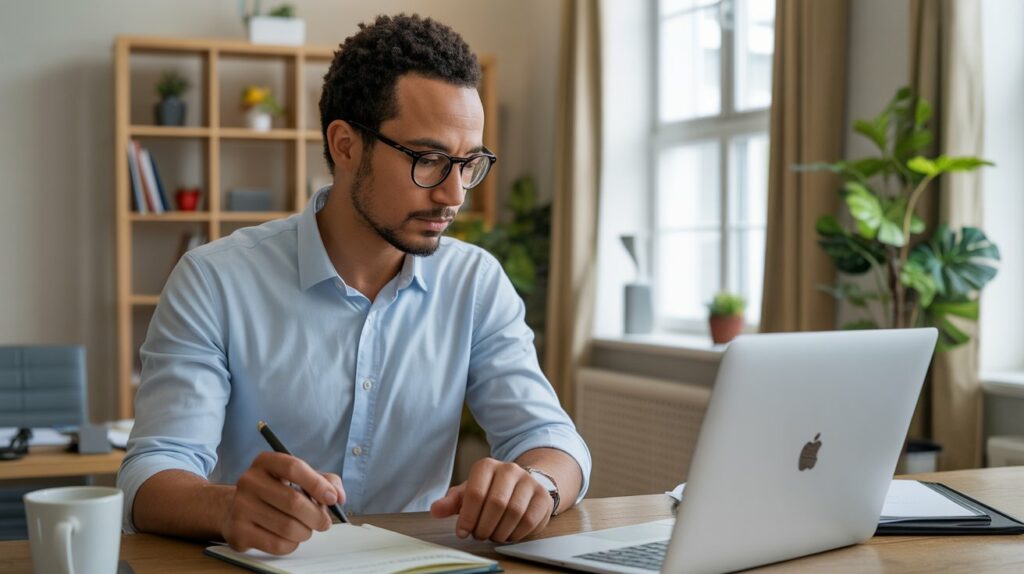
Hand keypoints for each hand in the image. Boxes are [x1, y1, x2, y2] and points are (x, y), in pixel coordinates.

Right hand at [222, 452, 344, 554]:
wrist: (238, 509)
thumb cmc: (277, 492)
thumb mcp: (299, 478)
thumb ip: (325, 482)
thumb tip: (338, 496)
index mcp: (266, 462)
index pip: (294, 468)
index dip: (317, 484)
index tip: (332, 499)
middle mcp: (249, 481)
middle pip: (293, 501)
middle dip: (317, 516)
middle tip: (325, 522)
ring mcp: (241, 506)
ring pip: (287, 526)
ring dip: (305, 532)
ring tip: (306, 529)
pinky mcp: (238, 530)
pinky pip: (276, 543)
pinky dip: (292, 544)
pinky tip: (291, 538)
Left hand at [429, 458, 553, 542]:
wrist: (522, 486)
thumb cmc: (490, 491)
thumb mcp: (468, 493)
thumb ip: (451, 502)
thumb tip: (436, 510)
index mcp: (487, 466)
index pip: (476, 493)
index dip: (467, 517)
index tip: (462, 532)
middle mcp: (509, 469)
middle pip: (496, 504)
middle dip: (484, 526)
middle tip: (479, 535)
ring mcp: (528, 482)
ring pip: (514, 512)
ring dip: (499, 531)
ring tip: (492, 534)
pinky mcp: (542, 496)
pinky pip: (529, 520)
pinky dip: (516, 533)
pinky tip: (508, 534)